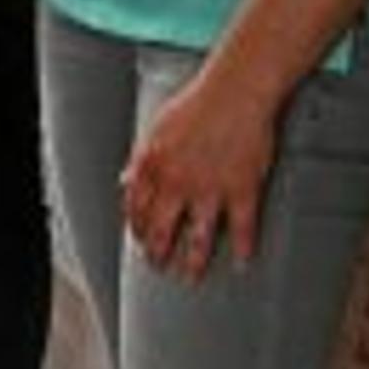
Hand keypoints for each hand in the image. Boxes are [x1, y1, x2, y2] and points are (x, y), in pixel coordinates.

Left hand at [124, 67, 282, 279]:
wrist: (236, 92)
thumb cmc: (196, 104)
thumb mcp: (155, 129)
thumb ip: (140, 159)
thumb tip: (126, 181)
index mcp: (152, 167)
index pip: (136, 208)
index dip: (135, 228)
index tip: (138, 241)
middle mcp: (177, 183)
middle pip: (161, 228)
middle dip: (156, 252)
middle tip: (157, 267)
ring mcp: (211, 189)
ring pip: (198, 237)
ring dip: (192, 261)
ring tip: (190, 276)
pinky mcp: (243, 189)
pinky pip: (243, 227)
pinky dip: (243, 247)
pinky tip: (242, 261)